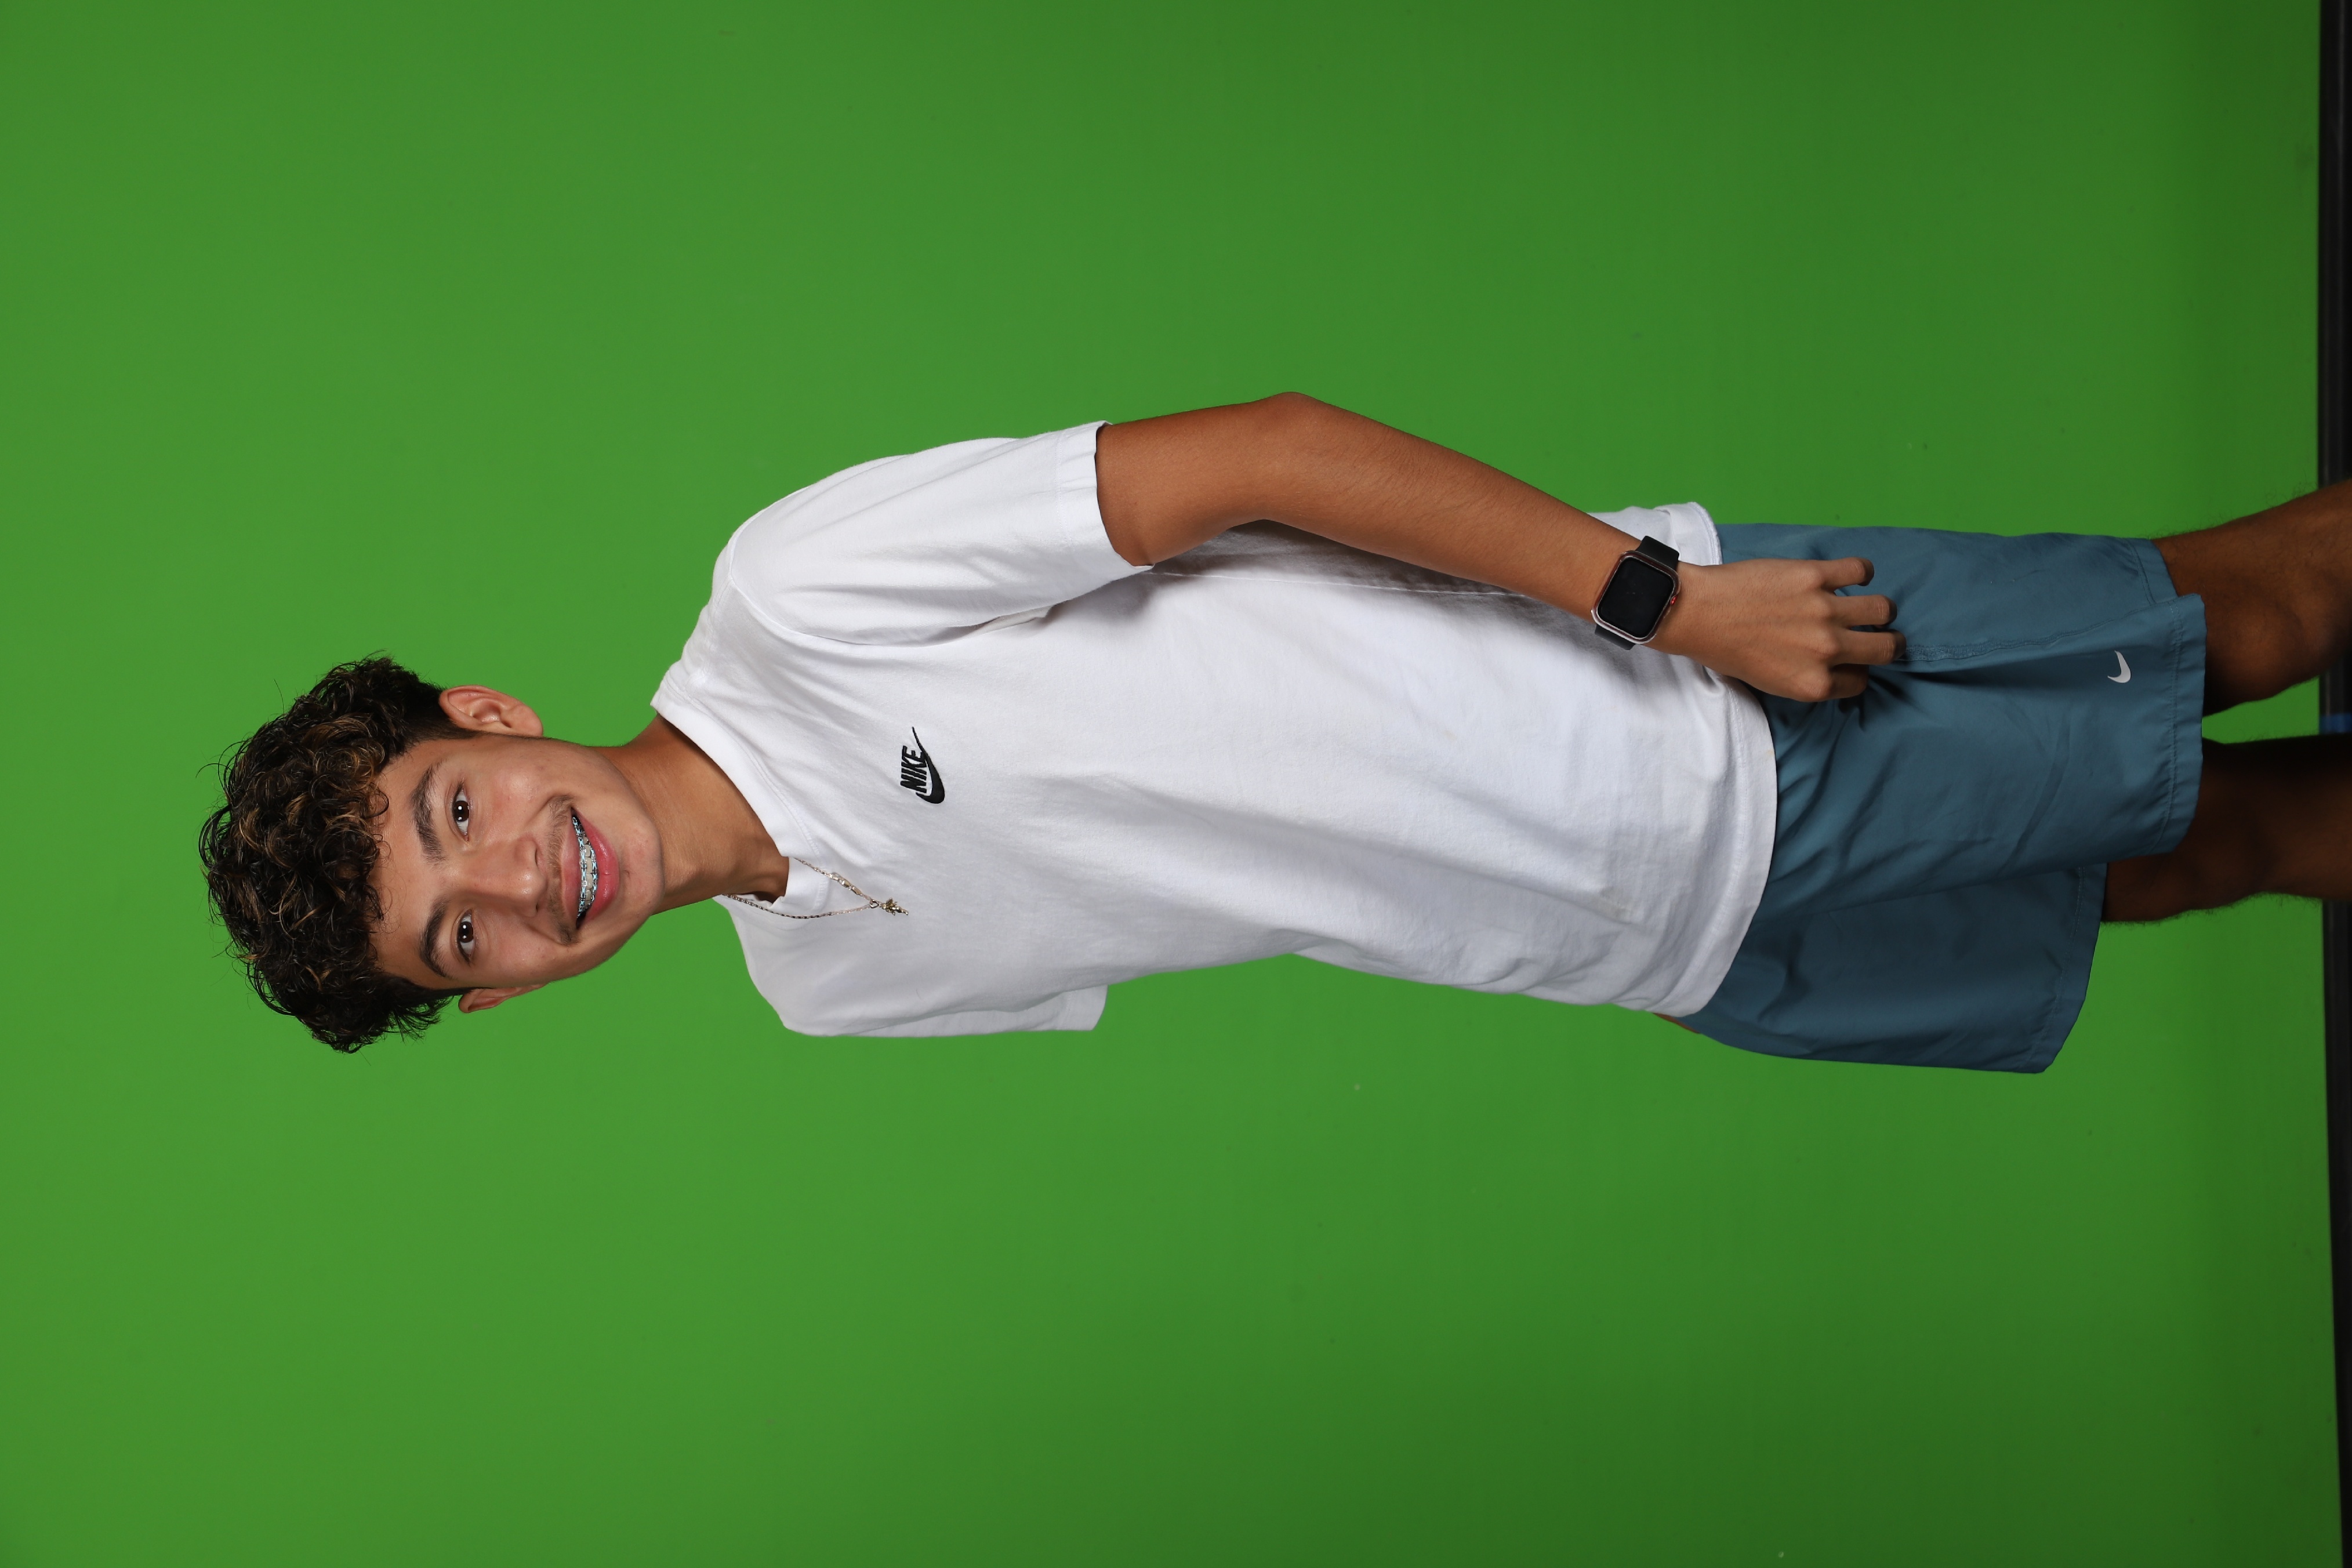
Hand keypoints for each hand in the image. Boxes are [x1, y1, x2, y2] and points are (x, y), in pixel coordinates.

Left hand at [1649, 557, 1901, 700]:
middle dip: (1888, 643)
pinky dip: (1861, 571)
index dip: (1855, 669)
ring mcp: (1824, 611)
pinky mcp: (1815, 576)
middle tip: (1879, 634)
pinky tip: (1849, 575)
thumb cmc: (1725, 651)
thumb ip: (1808, 678)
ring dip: (1877, 608)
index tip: (1848, 660)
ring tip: (1863, 604)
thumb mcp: (1770, 684)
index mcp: (1814, 684)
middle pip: (1886, 648)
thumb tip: (1838, 667)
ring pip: (1882, 608)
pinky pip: (1860, 569)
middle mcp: (1826, 651)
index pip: (1861, 680)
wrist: (1696, 613)